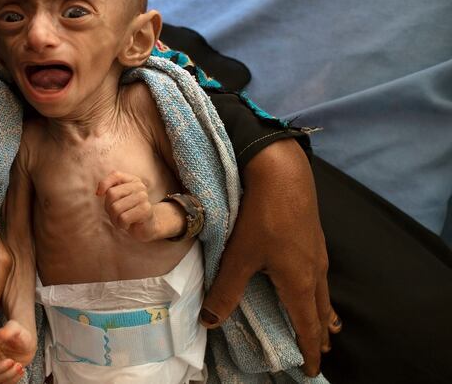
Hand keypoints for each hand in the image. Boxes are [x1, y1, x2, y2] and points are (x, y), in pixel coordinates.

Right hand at [0, 320, 35, 383]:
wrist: (27, 342)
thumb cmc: (19, 332)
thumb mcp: (16, 327)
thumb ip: (9, 329)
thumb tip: (2, 334)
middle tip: (12, 362)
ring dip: (7, 376)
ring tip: (19, 366)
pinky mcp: (2, 374)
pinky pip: (3, 383)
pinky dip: (13, 380)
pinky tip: (21, 370)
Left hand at [96, 171, 157, 240]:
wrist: (146, 226)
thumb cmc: (128, 211)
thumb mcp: (116, 199)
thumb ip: (108, 189)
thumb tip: (98, 192)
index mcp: (132, 180)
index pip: (115, 175)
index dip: (104, 184)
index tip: (99, 194)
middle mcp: (139, 186)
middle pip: (112, 194)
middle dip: (108, 207)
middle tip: (115, 214)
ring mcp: (144, 197)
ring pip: (116, 208)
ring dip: (114, 218)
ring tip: (121, 220)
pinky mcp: (146, 210)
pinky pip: (123, 218)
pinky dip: (121, 225)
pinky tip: (127, 225)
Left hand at [199, 139, 340, 376]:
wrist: (283, 173)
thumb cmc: (262, 217)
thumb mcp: (238, 256)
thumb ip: (225, 290)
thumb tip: (210, 321)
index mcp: (299, 282)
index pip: (306, 325)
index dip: (308, 349)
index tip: (313, 369)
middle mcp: (314, 271)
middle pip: (320, 311)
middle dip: (318, 333)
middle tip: (321, 351)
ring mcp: (316, 252)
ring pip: (323, 291)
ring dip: (323, 312)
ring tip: (327, 325)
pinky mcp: (313, 236)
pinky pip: (320, 274)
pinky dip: (319, 290)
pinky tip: (312, 281)